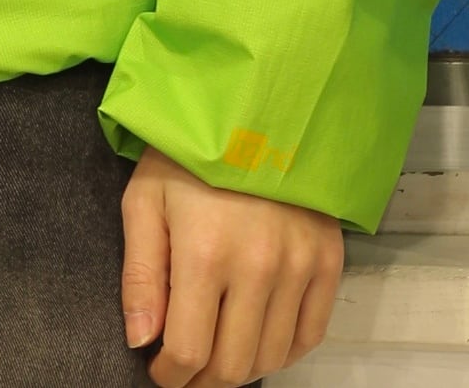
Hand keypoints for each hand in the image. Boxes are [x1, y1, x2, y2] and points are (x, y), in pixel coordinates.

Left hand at [121, 144, 343, 384]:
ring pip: (272, 356)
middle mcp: (258, 267)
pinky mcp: (328, 260)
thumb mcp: (144, 200)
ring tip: (217, 354)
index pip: (190, 349)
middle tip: (186, 370)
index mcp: (204, 253)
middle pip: (234, 365)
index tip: (159, 371)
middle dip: (203, 379)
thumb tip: (140, 340)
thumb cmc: (187, 155)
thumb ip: (141, 274)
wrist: (251, 109)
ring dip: (241, 369)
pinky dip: (283, 351)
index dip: (170, 375)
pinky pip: (310, 334)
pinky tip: (258, 341)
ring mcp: (299, 266)